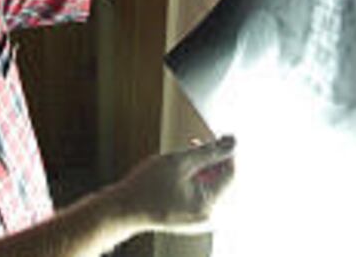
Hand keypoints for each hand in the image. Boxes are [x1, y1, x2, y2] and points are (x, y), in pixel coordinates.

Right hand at [111, 135, 235, 234]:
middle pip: (221, 179)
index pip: (231, 173)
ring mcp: (198, 218)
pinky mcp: (190, 217)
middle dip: (211, 159)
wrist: (123, 208)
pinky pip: (200, 194)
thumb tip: (233, 142)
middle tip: (196, 143)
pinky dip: (194, 180)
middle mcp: (207, 214)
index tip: (219, 136)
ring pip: (210, 185)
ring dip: (201, 168)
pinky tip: (179, 171)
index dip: (226, 152)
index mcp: (208, 203)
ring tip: (183, 157)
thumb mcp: (179, 161)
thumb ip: (209, 151)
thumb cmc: (145, 186)